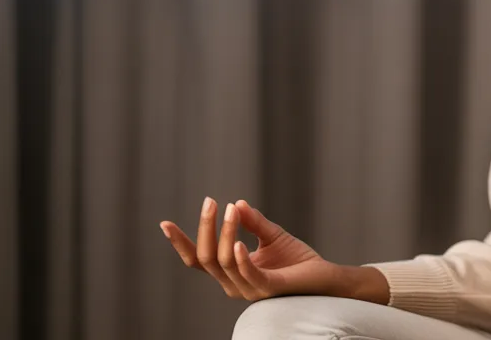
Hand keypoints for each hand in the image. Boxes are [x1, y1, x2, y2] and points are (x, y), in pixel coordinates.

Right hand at [160, 197, 384, 302]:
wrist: (325, 276)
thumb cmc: (297, 260)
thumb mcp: (272, 235)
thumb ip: (253, 222)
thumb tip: (236, 203)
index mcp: (230, 272)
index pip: (197, 260)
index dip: (180, 242)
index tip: (164, 222)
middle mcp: (234, 284)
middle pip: (206, 258)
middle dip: (204, 229)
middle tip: (210, 201)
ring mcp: (249, 288)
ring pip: (223, 262)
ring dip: (224, 233)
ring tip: (229, 210)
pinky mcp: (268, 288)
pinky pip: (247, 274)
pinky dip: (239, 258)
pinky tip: (238, 242)